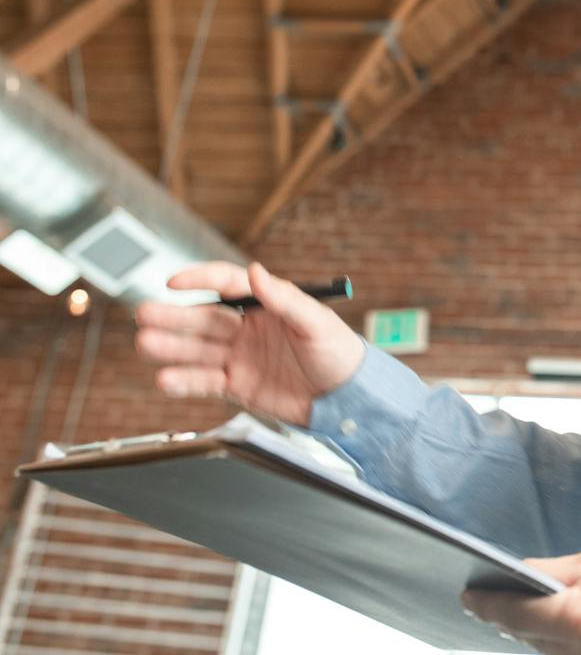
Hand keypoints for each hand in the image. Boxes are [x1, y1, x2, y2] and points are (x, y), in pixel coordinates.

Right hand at [134, 261, 365, 425]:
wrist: (346, 400)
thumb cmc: (340, 354)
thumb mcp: (316, 323)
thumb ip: (284, 298)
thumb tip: (256, 271)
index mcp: (268, 305)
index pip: (227, 284)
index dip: (200, 280)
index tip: (174, 281)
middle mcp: (249, 328)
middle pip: (205, 318)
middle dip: (174, 316)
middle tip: (144, 313)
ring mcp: (241, 357)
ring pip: (198, 349)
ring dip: (171, 347)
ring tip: (146, 344)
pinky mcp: (237, 385)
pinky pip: (205, 381)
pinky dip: (184, 380)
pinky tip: (165, 378)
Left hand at [462, 550, 580, 654]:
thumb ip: (552, 572)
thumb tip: (514, 574)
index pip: (517, 613)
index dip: (487, 604)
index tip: (469, 596)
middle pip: (526, 638)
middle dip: (511, 617)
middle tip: (494, 598)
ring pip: (544, 654)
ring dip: (534, 634)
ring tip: (527, 612)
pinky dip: (557, 647)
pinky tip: (556, 630)